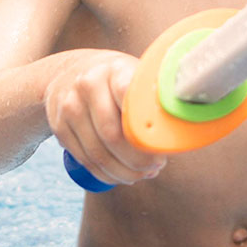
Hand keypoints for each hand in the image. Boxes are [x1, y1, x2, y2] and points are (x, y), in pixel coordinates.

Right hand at [44, 50, 165, 185]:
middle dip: (137, 160)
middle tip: (155, 168)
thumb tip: (186, 128)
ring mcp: (69, 106)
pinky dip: (103, 173)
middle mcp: (88, 85)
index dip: (147, 131)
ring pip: (97, 152)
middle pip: (113, 136)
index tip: (162, 148)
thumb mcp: (136, 75)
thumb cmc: (117, 78)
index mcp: (116, 70)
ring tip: (141, 175)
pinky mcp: (59, 125)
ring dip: (122, 172)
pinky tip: (119, 177)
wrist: (70, 72)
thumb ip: (156, 96)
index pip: (131, 99)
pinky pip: (83, 158)